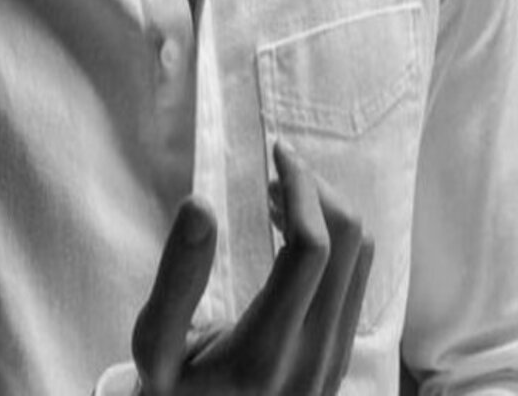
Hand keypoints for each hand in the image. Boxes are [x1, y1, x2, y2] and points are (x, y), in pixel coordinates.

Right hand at [131, 141, 372, 395]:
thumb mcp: (154, 350)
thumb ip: (176, 279)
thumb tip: (199, 204)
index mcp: (267, 353)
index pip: (311, 247)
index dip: (300, 187)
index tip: (276, 153)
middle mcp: (316, 359)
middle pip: (349, 243)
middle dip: (317, 190)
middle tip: (276, 171)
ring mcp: (336, 363)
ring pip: (362, 260)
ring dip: (328, 213)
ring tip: (281, 198)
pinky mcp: (342, 362)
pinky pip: (358, 284)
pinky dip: (335, 243)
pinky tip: (293, 235)